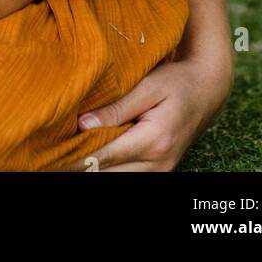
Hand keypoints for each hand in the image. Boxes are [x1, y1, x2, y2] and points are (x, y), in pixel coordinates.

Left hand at [70, 54, 233, 171]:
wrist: (207, 92)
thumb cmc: (177, 82)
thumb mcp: (148, 86)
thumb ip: (117, 107)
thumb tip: (83, 124)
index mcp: (154, 140)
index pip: (106, 156)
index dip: (77, 157)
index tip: (54, 154)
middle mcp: (158, 163)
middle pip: (108, 174)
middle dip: (82, 164)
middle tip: (54, 154)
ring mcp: (161, 171)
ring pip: (116, 179)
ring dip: (94, 168)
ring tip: (68, 154)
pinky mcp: (159, 172)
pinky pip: (127, 176)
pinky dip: (109, 168)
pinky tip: (92, 155)